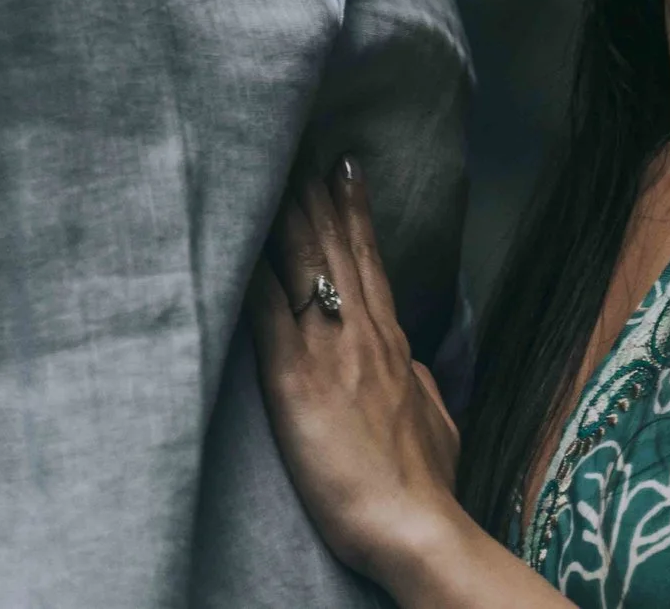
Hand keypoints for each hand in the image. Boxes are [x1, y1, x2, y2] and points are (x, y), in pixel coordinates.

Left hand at [250, 156, 462, 583]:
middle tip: (301, 145)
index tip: (346, 169)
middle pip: (334, 247)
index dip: (355, 212)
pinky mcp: (291, 379)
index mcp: (392, 342)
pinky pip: (264, 312)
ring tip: (272, 170)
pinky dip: (250, 272)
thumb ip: (418, 381)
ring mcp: (327, 351)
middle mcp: (361, 333)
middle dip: (315, 194)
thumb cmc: (425, 483)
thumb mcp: (436, 418)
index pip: (370, 260)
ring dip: (286, 215)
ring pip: (302, 264)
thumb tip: (411, 362)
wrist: (414, 523)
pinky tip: (233, 242)